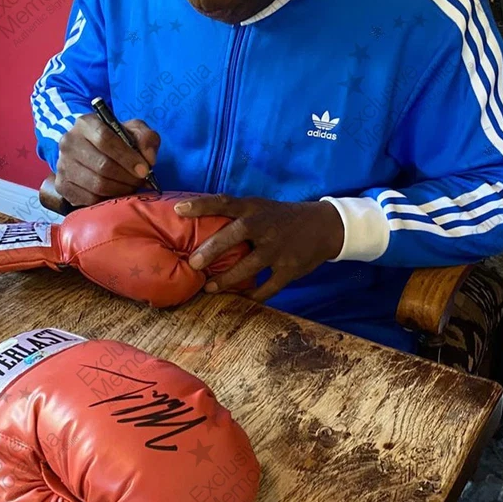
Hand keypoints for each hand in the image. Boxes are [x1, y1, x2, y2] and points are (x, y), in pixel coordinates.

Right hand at [55, 114, 160, 205]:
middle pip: (102, 165)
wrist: (90, 151)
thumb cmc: (116, 140)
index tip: (144, 169)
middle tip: (141, 181)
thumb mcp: (134, 131)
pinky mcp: (62, 185)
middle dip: (127, 177)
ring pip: (96, 184)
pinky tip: (117, 194)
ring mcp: (62, 164)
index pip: (105, 139)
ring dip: (120, 189)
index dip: (127, 157)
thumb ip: (146, 138)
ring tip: (132, 187)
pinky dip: (108, 199)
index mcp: (85, 123)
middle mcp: (69, 142)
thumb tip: (149, 159)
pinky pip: (89, 198)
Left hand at [173, 195, 344, 302]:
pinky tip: (241, 299)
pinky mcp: (290, 268)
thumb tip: (195, 223)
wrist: (323, 226)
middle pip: (237, 234)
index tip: (179, 210)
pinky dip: (254, 295)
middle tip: (194, 262)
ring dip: (228, 279)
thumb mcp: (259, 207)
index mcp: (254, 208)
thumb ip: (234, 215)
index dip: (201, 205)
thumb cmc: (280, 217)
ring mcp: (279, 248)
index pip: (224, 202)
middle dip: (214, 248)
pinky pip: (269, 287)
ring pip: (250, 266)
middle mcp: (265, 225)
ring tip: (209, 288)